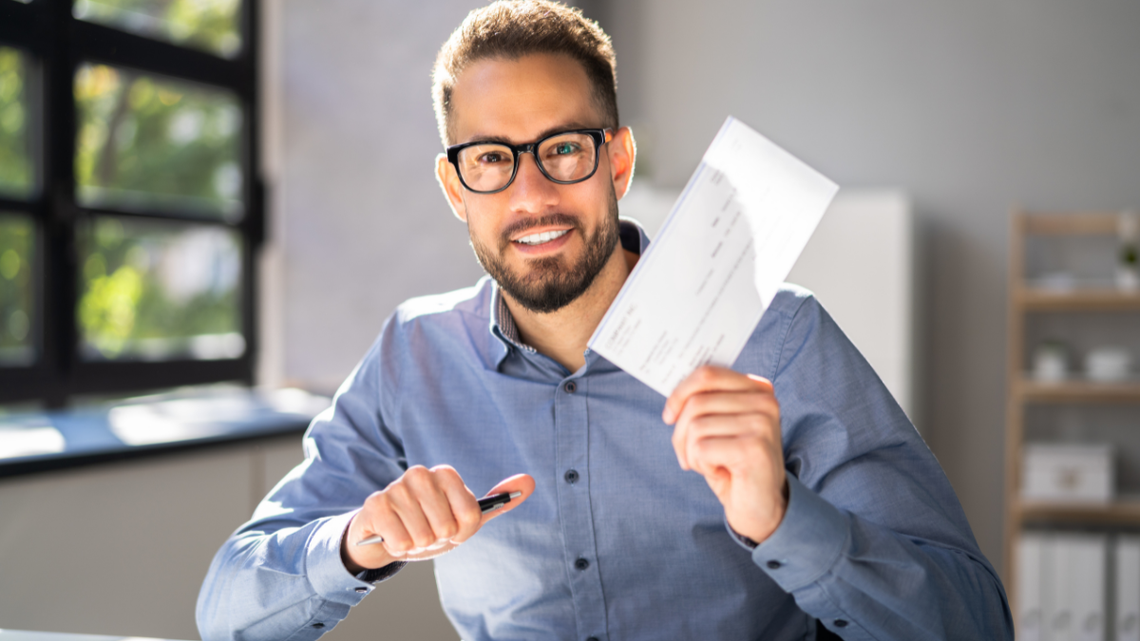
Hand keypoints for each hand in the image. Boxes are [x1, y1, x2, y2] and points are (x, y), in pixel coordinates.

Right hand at [342, 465, 534, 572]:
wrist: (386, 536)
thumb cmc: (430, 526)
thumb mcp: (467, 518)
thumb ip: (500, 501)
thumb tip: (530, 481)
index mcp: (446, 474)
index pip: (471, 516)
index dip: (462, 532)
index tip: (451, 527)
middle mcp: (421, 473)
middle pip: (447, 528)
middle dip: (437, 539)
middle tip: (425, 531)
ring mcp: (396, 486)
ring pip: (422, 536)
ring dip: (416, 544)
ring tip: (408, 533)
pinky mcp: (375, 504)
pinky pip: (400, 541)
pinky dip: (398, 548)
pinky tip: (392, 536)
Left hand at [663, 365, 787, 542]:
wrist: (761, 507)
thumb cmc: (733, 464)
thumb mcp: (720, 426)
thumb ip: (705, 403)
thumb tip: (673, 393)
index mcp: (758, 389)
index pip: (708, 374)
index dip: (679, 393)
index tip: (668, 416)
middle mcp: (765, 401)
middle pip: (696, 402)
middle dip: (680, 433)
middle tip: (688, 456)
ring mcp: (762, 423)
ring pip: (696, 426)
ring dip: (691, 452)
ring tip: (710, 465)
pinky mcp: (753, 448)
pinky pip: (701, 448)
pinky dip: (702, 465)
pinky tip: (721, 473)